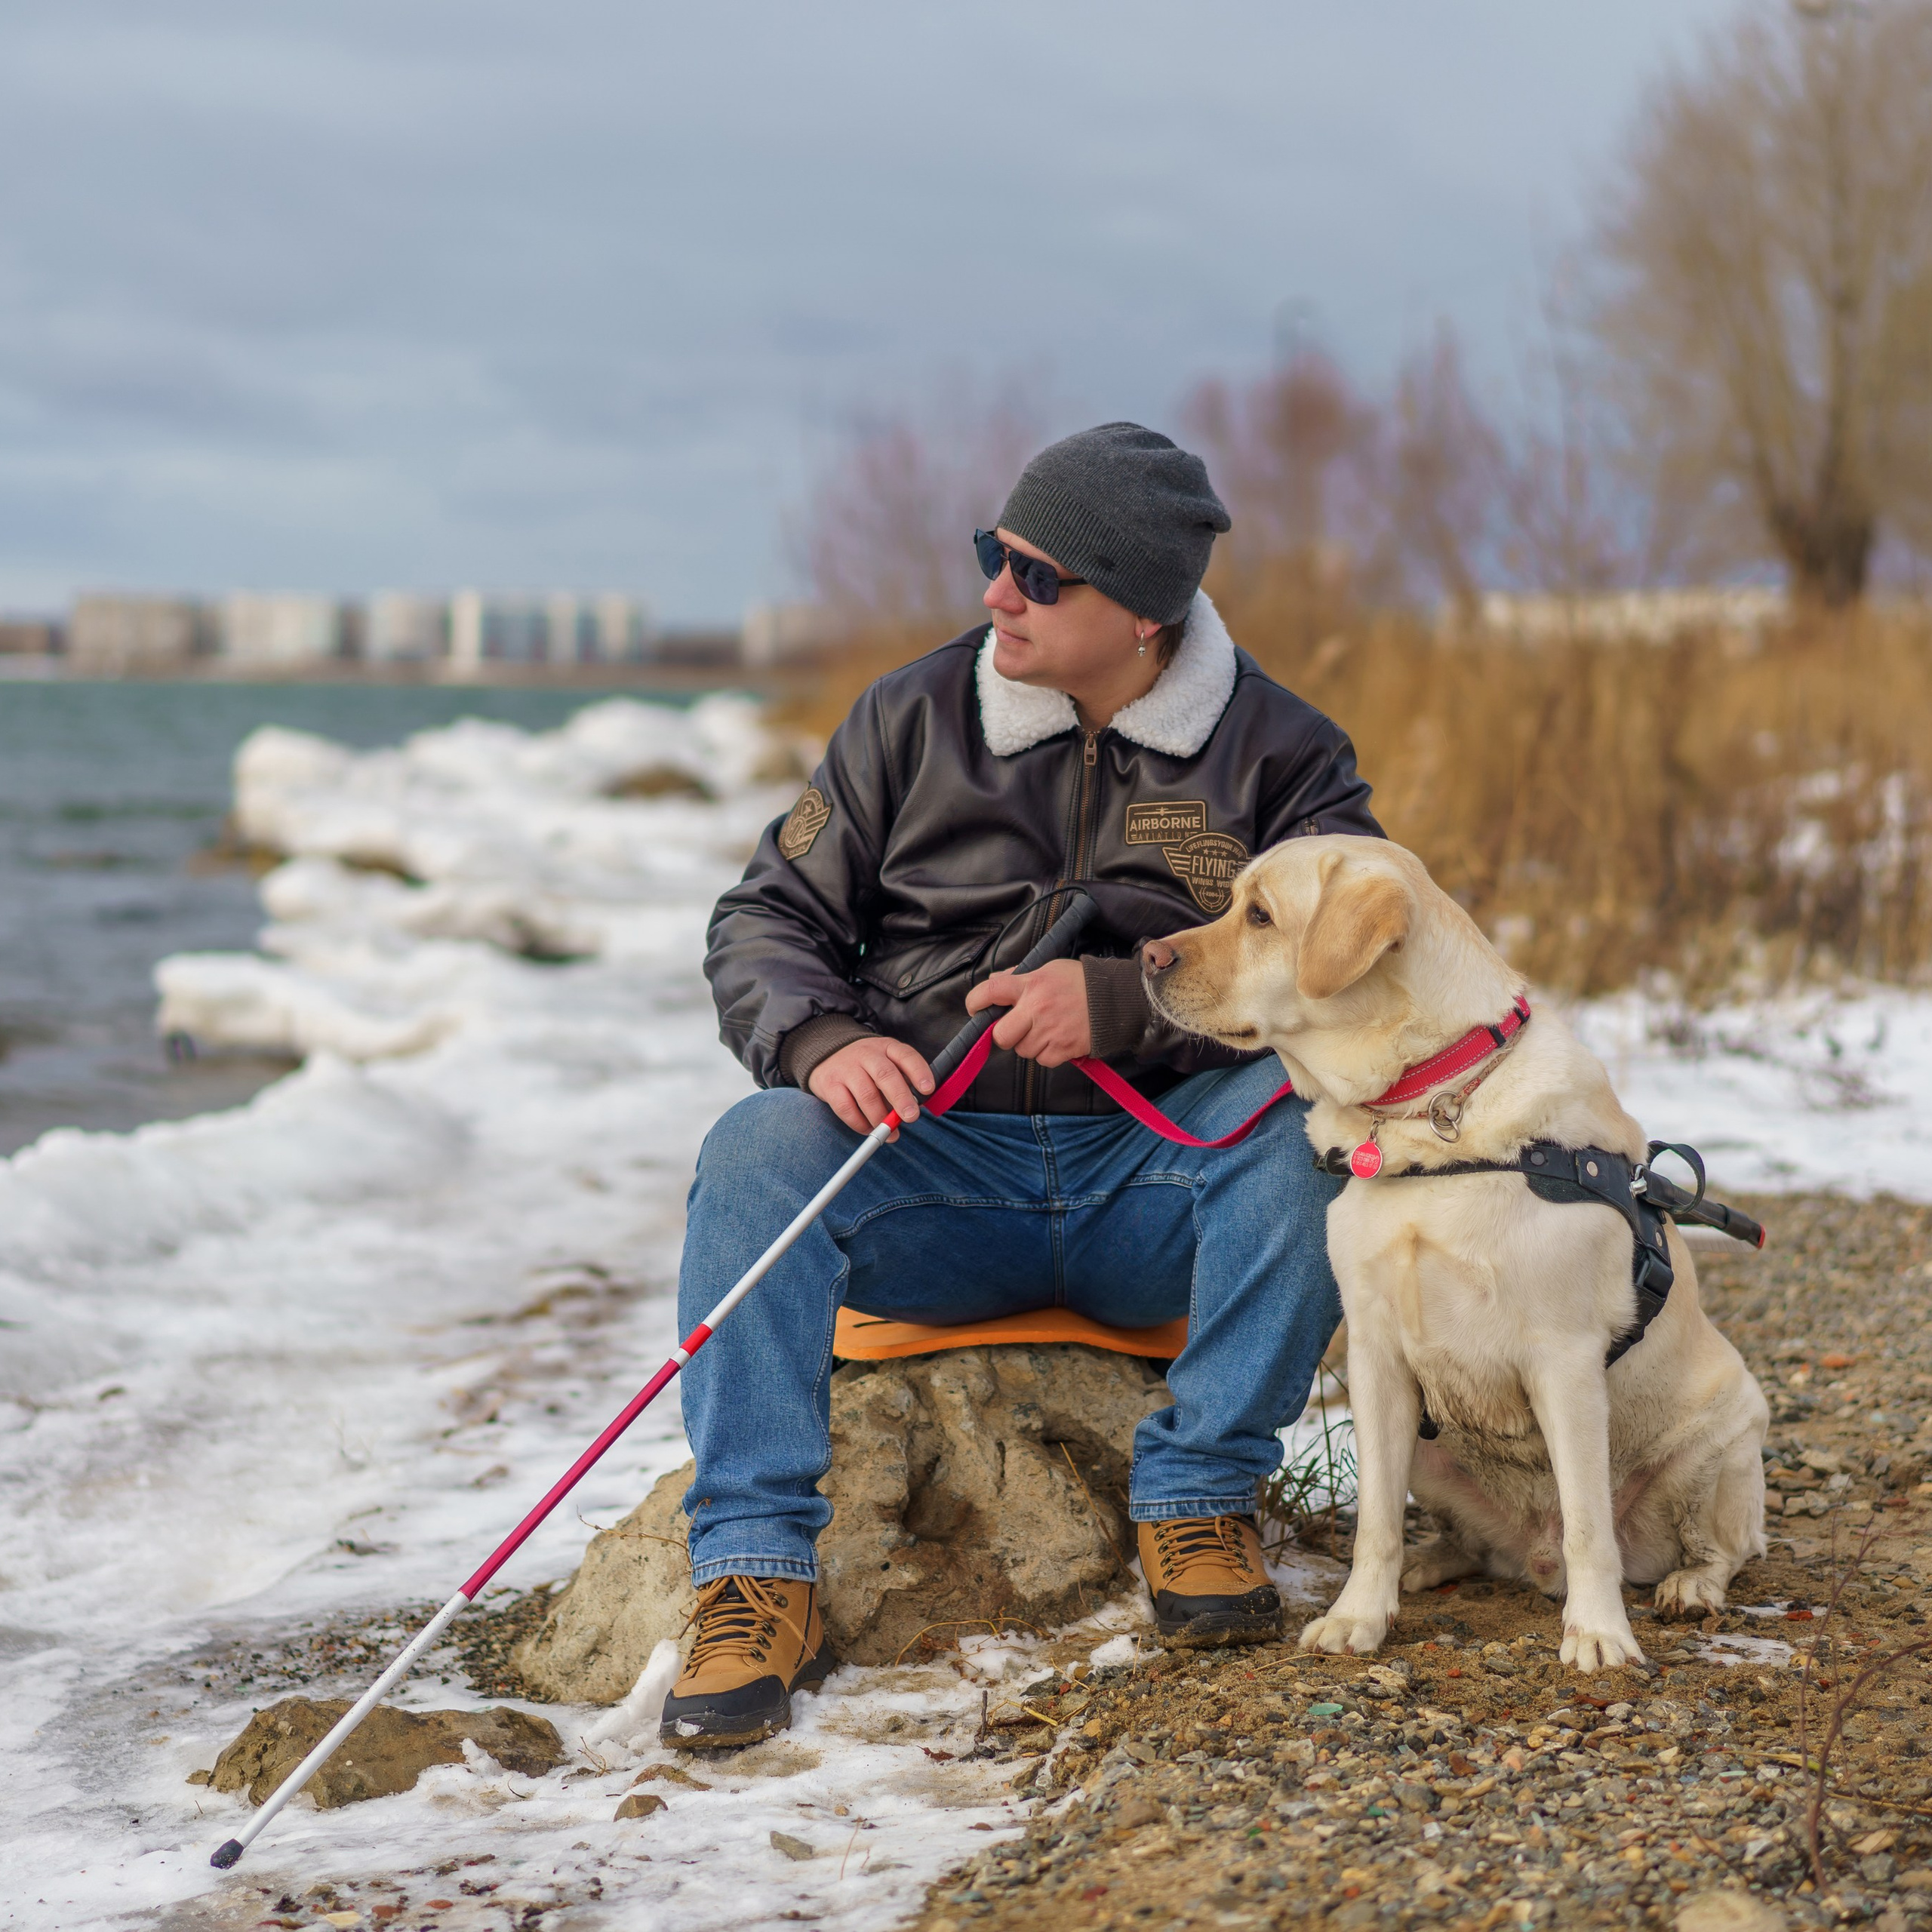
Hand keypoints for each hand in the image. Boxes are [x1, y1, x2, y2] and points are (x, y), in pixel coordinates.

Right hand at [807, 1036, 934, 1136]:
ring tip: (890, 1133)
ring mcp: (846, 1068)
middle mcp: (867, 1055)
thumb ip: (901, 1082)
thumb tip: (914, 1109)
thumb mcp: (886, 1062)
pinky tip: (868, 1130)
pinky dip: (859, 1123)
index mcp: (886, 1047)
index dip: (919, 1072)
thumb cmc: (866, 1065)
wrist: (827, 1054)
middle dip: (901, 1098)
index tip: (927, 1090)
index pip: (906, 1056)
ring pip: (866, 1094)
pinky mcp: (830, 1085)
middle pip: (885, 1075)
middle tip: (911, 1117)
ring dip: (880, 1117)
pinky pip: (846, 1108)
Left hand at [964, 958, 1091, 1065]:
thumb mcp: (1049, 969)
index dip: (975, 1002)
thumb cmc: (1081, 982)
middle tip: (1017, 1028)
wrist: (1117, 999)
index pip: (990, 991)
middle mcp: (1036, 1008)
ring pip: (1022, 1050)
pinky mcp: (1063, 1048)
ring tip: (1048, 1029)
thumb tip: (994, 981)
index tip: (975, 1009)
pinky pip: (1042, 1060)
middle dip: (1004, 1035)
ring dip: (1030, 1044)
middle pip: (1001, 1035)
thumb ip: (1019, 976)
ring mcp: (1049, 1031)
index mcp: (1031, 984)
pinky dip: (1048, 1054)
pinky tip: (1059, 1039)